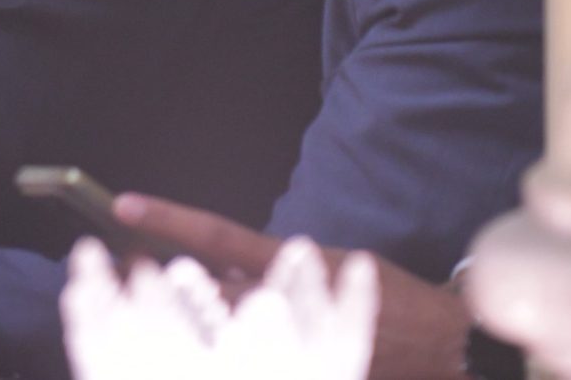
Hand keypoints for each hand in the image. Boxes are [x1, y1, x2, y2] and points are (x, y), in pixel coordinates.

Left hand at [112, 194, 471, 379]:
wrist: (447, 349)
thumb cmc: (393, 297)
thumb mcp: (334, 263)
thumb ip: (276, 267)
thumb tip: (223, 266)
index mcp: (293, 267)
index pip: (217, 237)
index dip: (167, 221)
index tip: (123, 206)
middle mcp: (285, 309)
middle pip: (199, 293)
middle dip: (159, 282)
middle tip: (126, 267)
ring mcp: (290, 347)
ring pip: (214, 334)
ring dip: (183, 320)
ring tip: (156, 300)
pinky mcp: (308, 367)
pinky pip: (246, 357)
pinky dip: (223, 347)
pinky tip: (222, 340)